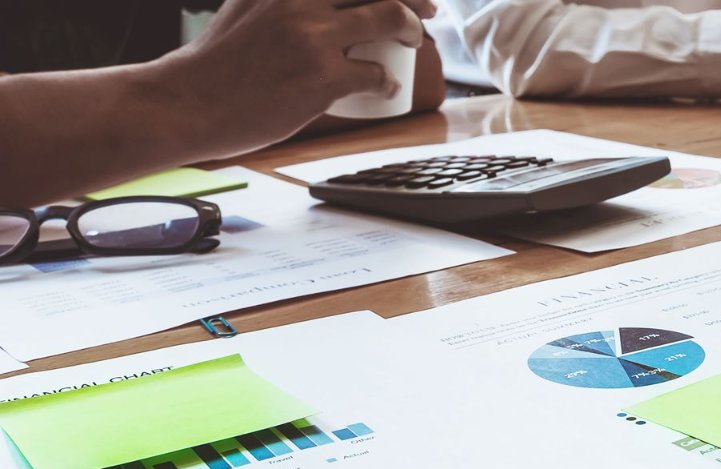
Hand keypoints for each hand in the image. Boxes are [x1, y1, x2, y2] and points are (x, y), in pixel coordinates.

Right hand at [157, 0, 436, 157]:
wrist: (190, 102)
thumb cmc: (220, 61)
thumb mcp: (249, 5)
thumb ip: (282, 0)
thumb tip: (321, 5)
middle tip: (426, 10)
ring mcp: (313, 36)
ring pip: (389, 16)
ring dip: (411, 28)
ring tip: (413, 42)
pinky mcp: (322, 77)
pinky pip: (376, 74)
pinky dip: (388, 82)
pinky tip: (387, 88)